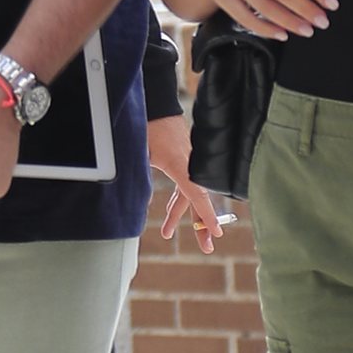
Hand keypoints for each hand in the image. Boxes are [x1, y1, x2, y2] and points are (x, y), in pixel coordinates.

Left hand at [148, 114, 223, 253]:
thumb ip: (140, 176)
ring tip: (167, 234)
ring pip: (189, 193)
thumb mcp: (140, 152)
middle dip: (202, 225)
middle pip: (198, 199)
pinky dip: (180, 199)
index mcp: (180, 165)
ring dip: (181, 214)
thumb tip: (134, 201)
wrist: (157, 103)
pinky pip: (186, 183)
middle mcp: (189, 165)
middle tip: (207, 248)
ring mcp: (188, 161)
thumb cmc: (148, 126)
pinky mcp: (184, 159)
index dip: (207, 215)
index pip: (197, 194)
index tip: (217, 233)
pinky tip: (172, 210)